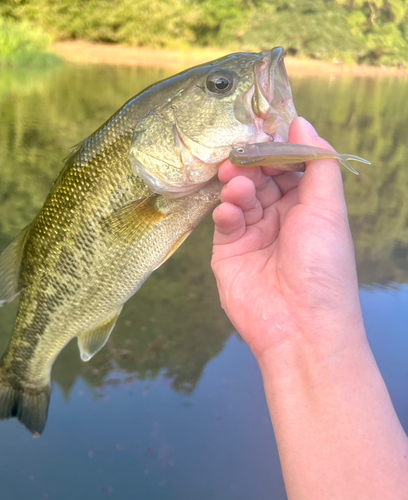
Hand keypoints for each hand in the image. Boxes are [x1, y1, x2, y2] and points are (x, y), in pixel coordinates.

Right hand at [211, 117, 364, 362]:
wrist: (299, 325)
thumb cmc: (321, 265)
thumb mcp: (328, 209)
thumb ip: (317, 162)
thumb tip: (302, 120)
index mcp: (307, 207)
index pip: (288, 167)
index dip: (275, 149)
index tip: (261, 130)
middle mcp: (280, 217)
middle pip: (260, 177)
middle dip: (250, 164)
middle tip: (238, 155)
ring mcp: (253, 234)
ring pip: (240, 196)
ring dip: (237, 186)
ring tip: (237, 186)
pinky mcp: (229, 251)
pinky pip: (225, 222)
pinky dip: (226, 213)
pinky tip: (231, 214)